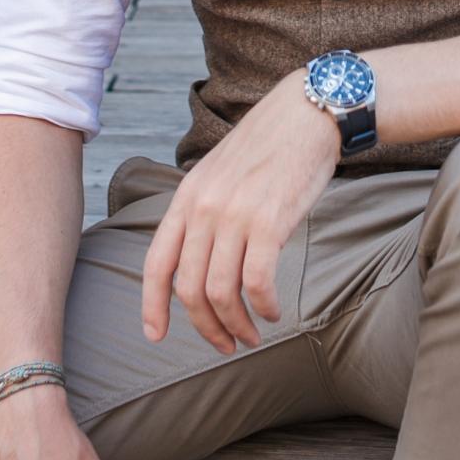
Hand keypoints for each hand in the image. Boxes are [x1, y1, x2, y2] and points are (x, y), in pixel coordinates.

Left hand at [142, 68, 340, 354]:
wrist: (307, 112)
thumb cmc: (270, 145)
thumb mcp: (220, 172)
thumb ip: (204, 210)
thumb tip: (200, 259)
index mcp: (187, 196)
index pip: (157, 262)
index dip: (152, 306)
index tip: (156, 336)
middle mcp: (204, 208)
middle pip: (190, 289)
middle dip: (206, 328)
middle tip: (226, 346)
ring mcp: (235, 215)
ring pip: (221, 293)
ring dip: (236, 325)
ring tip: (252, 336)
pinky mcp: (270, 222)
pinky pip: (257, 282)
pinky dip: (264, 307)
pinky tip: (273, 311)